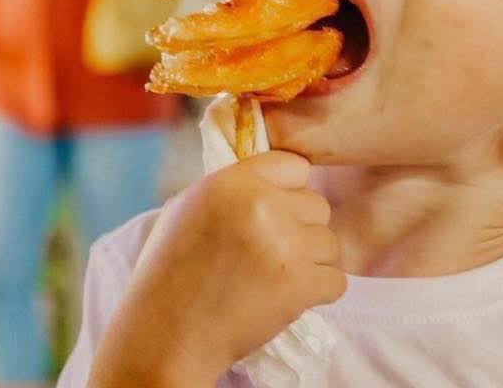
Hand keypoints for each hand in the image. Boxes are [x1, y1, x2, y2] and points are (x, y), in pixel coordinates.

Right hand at [87, 151, 344, 387]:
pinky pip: (336, 280)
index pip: (296, 167)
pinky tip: (285, 299)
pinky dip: (317, 293)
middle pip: (318, 205)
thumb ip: (235, 184)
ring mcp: (284, 245)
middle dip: (301, 229)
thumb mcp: (189, 207)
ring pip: (330, 243)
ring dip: (311, 263)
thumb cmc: (170, 272)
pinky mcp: (299, 284)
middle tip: (269, 255)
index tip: (273, 215)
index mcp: (233, 180)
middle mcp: (262, 205)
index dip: (288, 192)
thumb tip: (278, 173)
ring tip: (273, 279)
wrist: (166, 335)